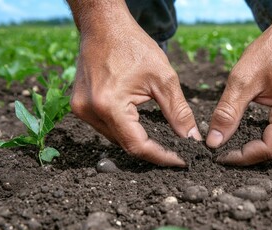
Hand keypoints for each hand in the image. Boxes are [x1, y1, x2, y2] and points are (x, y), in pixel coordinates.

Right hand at [70, 6, 200, 166]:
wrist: (104, 26)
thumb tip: (191, 138)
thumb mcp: (164, 79)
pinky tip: (139, 127)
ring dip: (137, 141)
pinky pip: (106, 128)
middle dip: (152, 150)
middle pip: (125, 145)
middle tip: (175, 153)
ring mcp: (81, 109)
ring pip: (115, 139)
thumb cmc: (133, 46)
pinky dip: (124, 130)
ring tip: (161, 142)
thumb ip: (178, 112)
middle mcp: (90, 112)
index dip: (161, 157)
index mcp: (109, 105)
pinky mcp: (80, 106)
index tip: (180, 161)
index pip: (138, 145)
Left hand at [206, 11, 271, 164]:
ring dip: (261, 146)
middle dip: (250, 154)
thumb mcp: (244, 79)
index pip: (266, 150)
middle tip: (225, 152)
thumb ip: (227, 113)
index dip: (242, 158)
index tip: (220, 157)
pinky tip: (258, 132)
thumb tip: (214, 141)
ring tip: (238, 144)